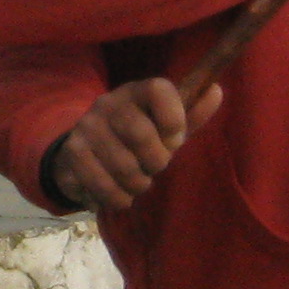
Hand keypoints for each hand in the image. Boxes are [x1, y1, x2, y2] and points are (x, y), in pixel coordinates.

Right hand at [42, 77, 218, 217]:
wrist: (89, 150)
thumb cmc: (140, 137)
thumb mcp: (167, 125)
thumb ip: (192, 113)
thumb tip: (216, 90)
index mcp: (136, 92)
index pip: (159, 90)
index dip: (174, 118)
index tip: (175, 139)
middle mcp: (108, 103)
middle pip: (140, 134)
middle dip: (156, 161)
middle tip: (155, 167)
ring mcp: (87, 126)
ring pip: (124, 166)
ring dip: (139, 184)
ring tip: (138, 182)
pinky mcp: (73, 152)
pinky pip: (103, 184)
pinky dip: (119, 197)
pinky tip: (121, 194)